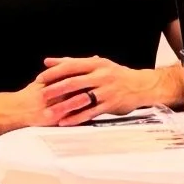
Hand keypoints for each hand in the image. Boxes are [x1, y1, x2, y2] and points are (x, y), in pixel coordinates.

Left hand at [36, 56, 157, 126]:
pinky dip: (77, 118)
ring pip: (81, 99)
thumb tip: (48, 61)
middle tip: (42, 95)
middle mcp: (101, 76)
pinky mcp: (110, 105)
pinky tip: (65, 122)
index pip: (71, 66)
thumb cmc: (116, 75)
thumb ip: (72, 63)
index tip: (41, 79)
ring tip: (50, 112)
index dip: (55, 72)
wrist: (142, 86)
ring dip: (64, 106)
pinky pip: (90, 112)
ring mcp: (106, 91)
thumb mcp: (97, 64)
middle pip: (75, 82)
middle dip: (56, 89)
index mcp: (96, 64)